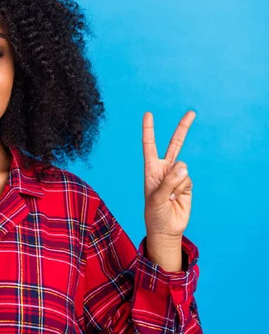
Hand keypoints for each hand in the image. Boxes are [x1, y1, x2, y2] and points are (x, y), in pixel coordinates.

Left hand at [142, 111, 195, 240]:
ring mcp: (177, 176)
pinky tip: (178, 199)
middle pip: (175, 145)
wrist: (166, 228)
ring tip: (170, 197)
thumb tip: (184, 166)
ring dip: (177, 184)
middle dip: (183, 128)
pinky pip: (188, 180)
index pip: (150, 145)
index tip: (148, 114)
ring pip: (183, 169)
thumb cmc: (155, 213)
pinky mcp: (187, 184)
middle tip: (192, 112)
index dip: (149, 130)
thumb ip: (169, 182)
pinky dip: (183, 189)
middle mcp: (164, 169)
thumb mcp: (157, 198)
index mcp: (151, 168)